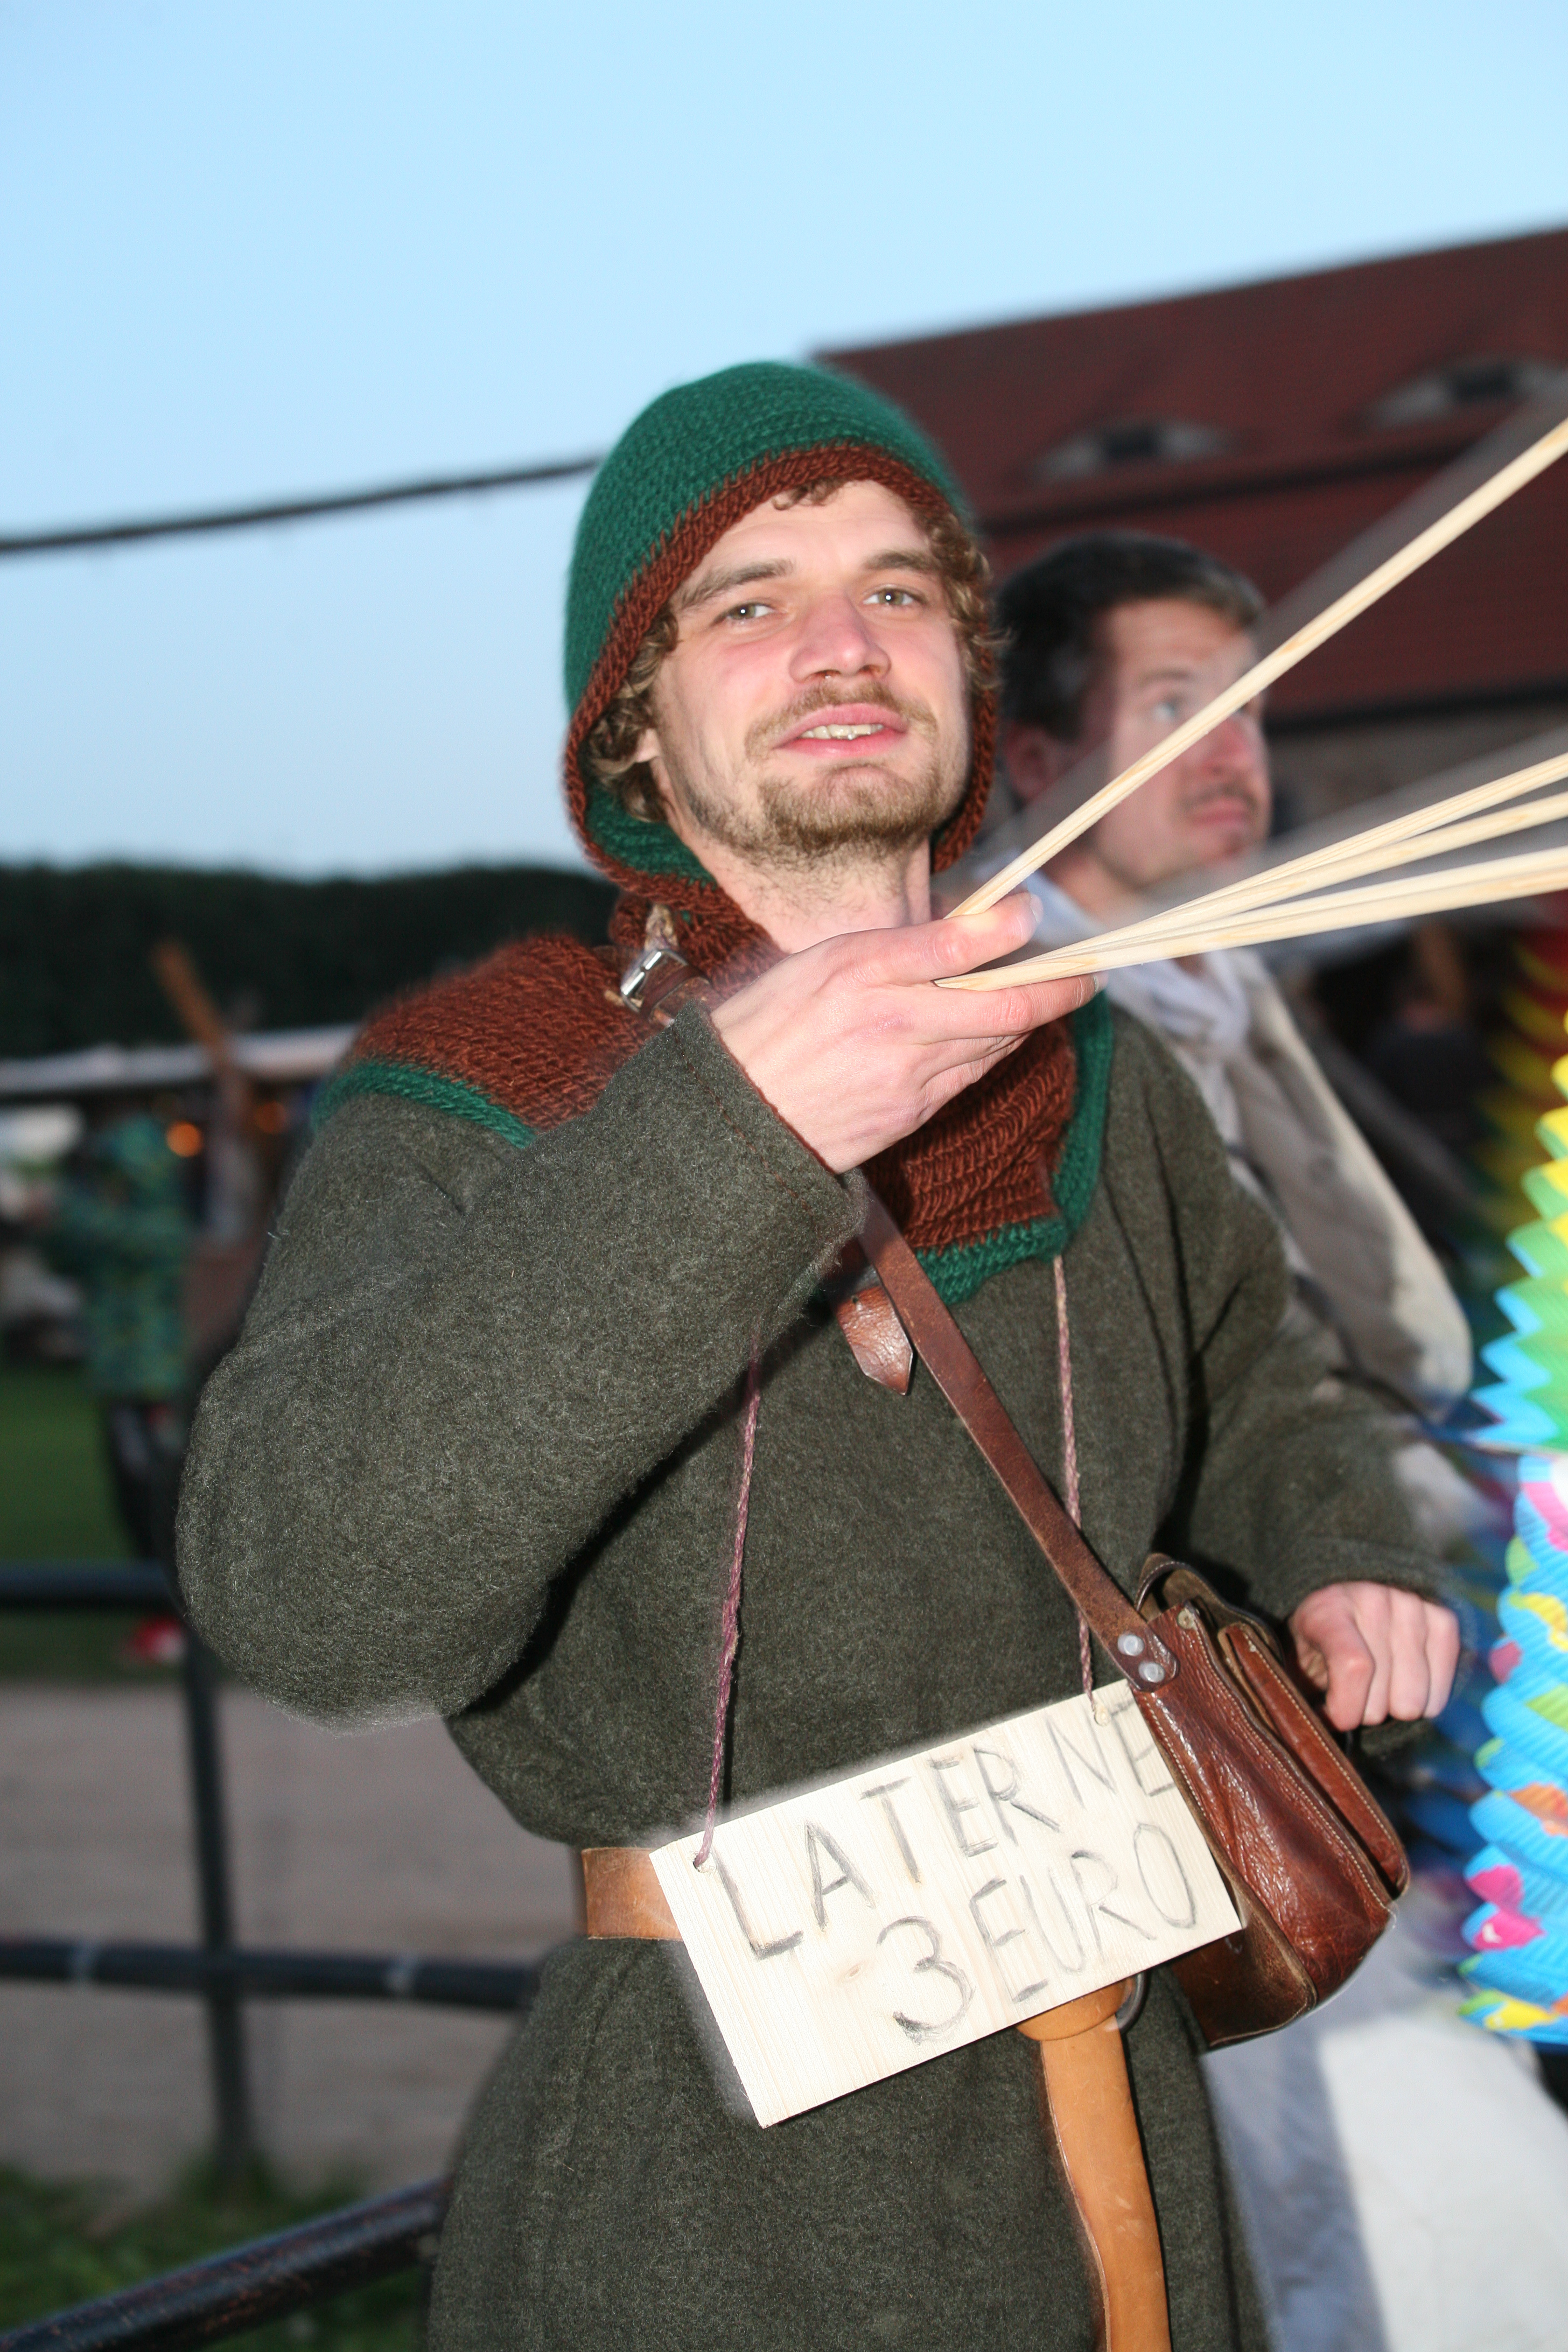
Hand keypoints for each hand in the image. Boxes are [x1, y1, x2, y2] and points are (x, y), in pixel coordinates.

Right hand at [710, 896, 1099, 1172]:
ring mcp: (906, 1076)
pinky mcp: (910, 1115)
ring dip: (1034, 1019)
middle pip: (1002, 1006)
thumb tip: (967, 926)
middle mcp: (892, 1023)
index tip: (1036, 913)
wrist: (736, 1116)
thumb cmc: (769, 1024)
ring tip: (1058, 994)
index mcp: (862, 970)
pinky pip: (970, 1077)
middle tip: (1092, 972)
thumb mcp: (821, 960)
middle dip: (1060, 987)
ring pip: (996, 1044)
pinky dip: (995, 1051)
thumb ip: (898, 945)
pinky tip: (1003, 1035)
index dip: (1008, 928)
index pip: (957, 946)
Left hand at [1288, 1581, 1459, 1731]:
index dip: (1347, 1708)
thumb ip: (1304, 1699)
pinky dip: (1423, 1703)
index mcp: (1328, 1609)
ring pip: (1413, 1702)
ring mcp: (1413, 1607)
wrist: (1344, 1603)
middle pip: (1384, 1698)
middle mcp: (1374, 1600)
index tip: (1336, 1718)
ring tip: (1379, 1685)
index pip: (1354, 1667)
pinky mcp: (1444, 1620)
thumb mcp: (1296, 1665)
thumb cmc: (1317, 1645)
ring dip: (1394, 1706)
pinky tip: (1404, 1683)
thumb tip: (1325, 1733)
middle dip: (1366, 1710)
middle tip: (1355, 1691)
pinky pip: (1439, 1695)